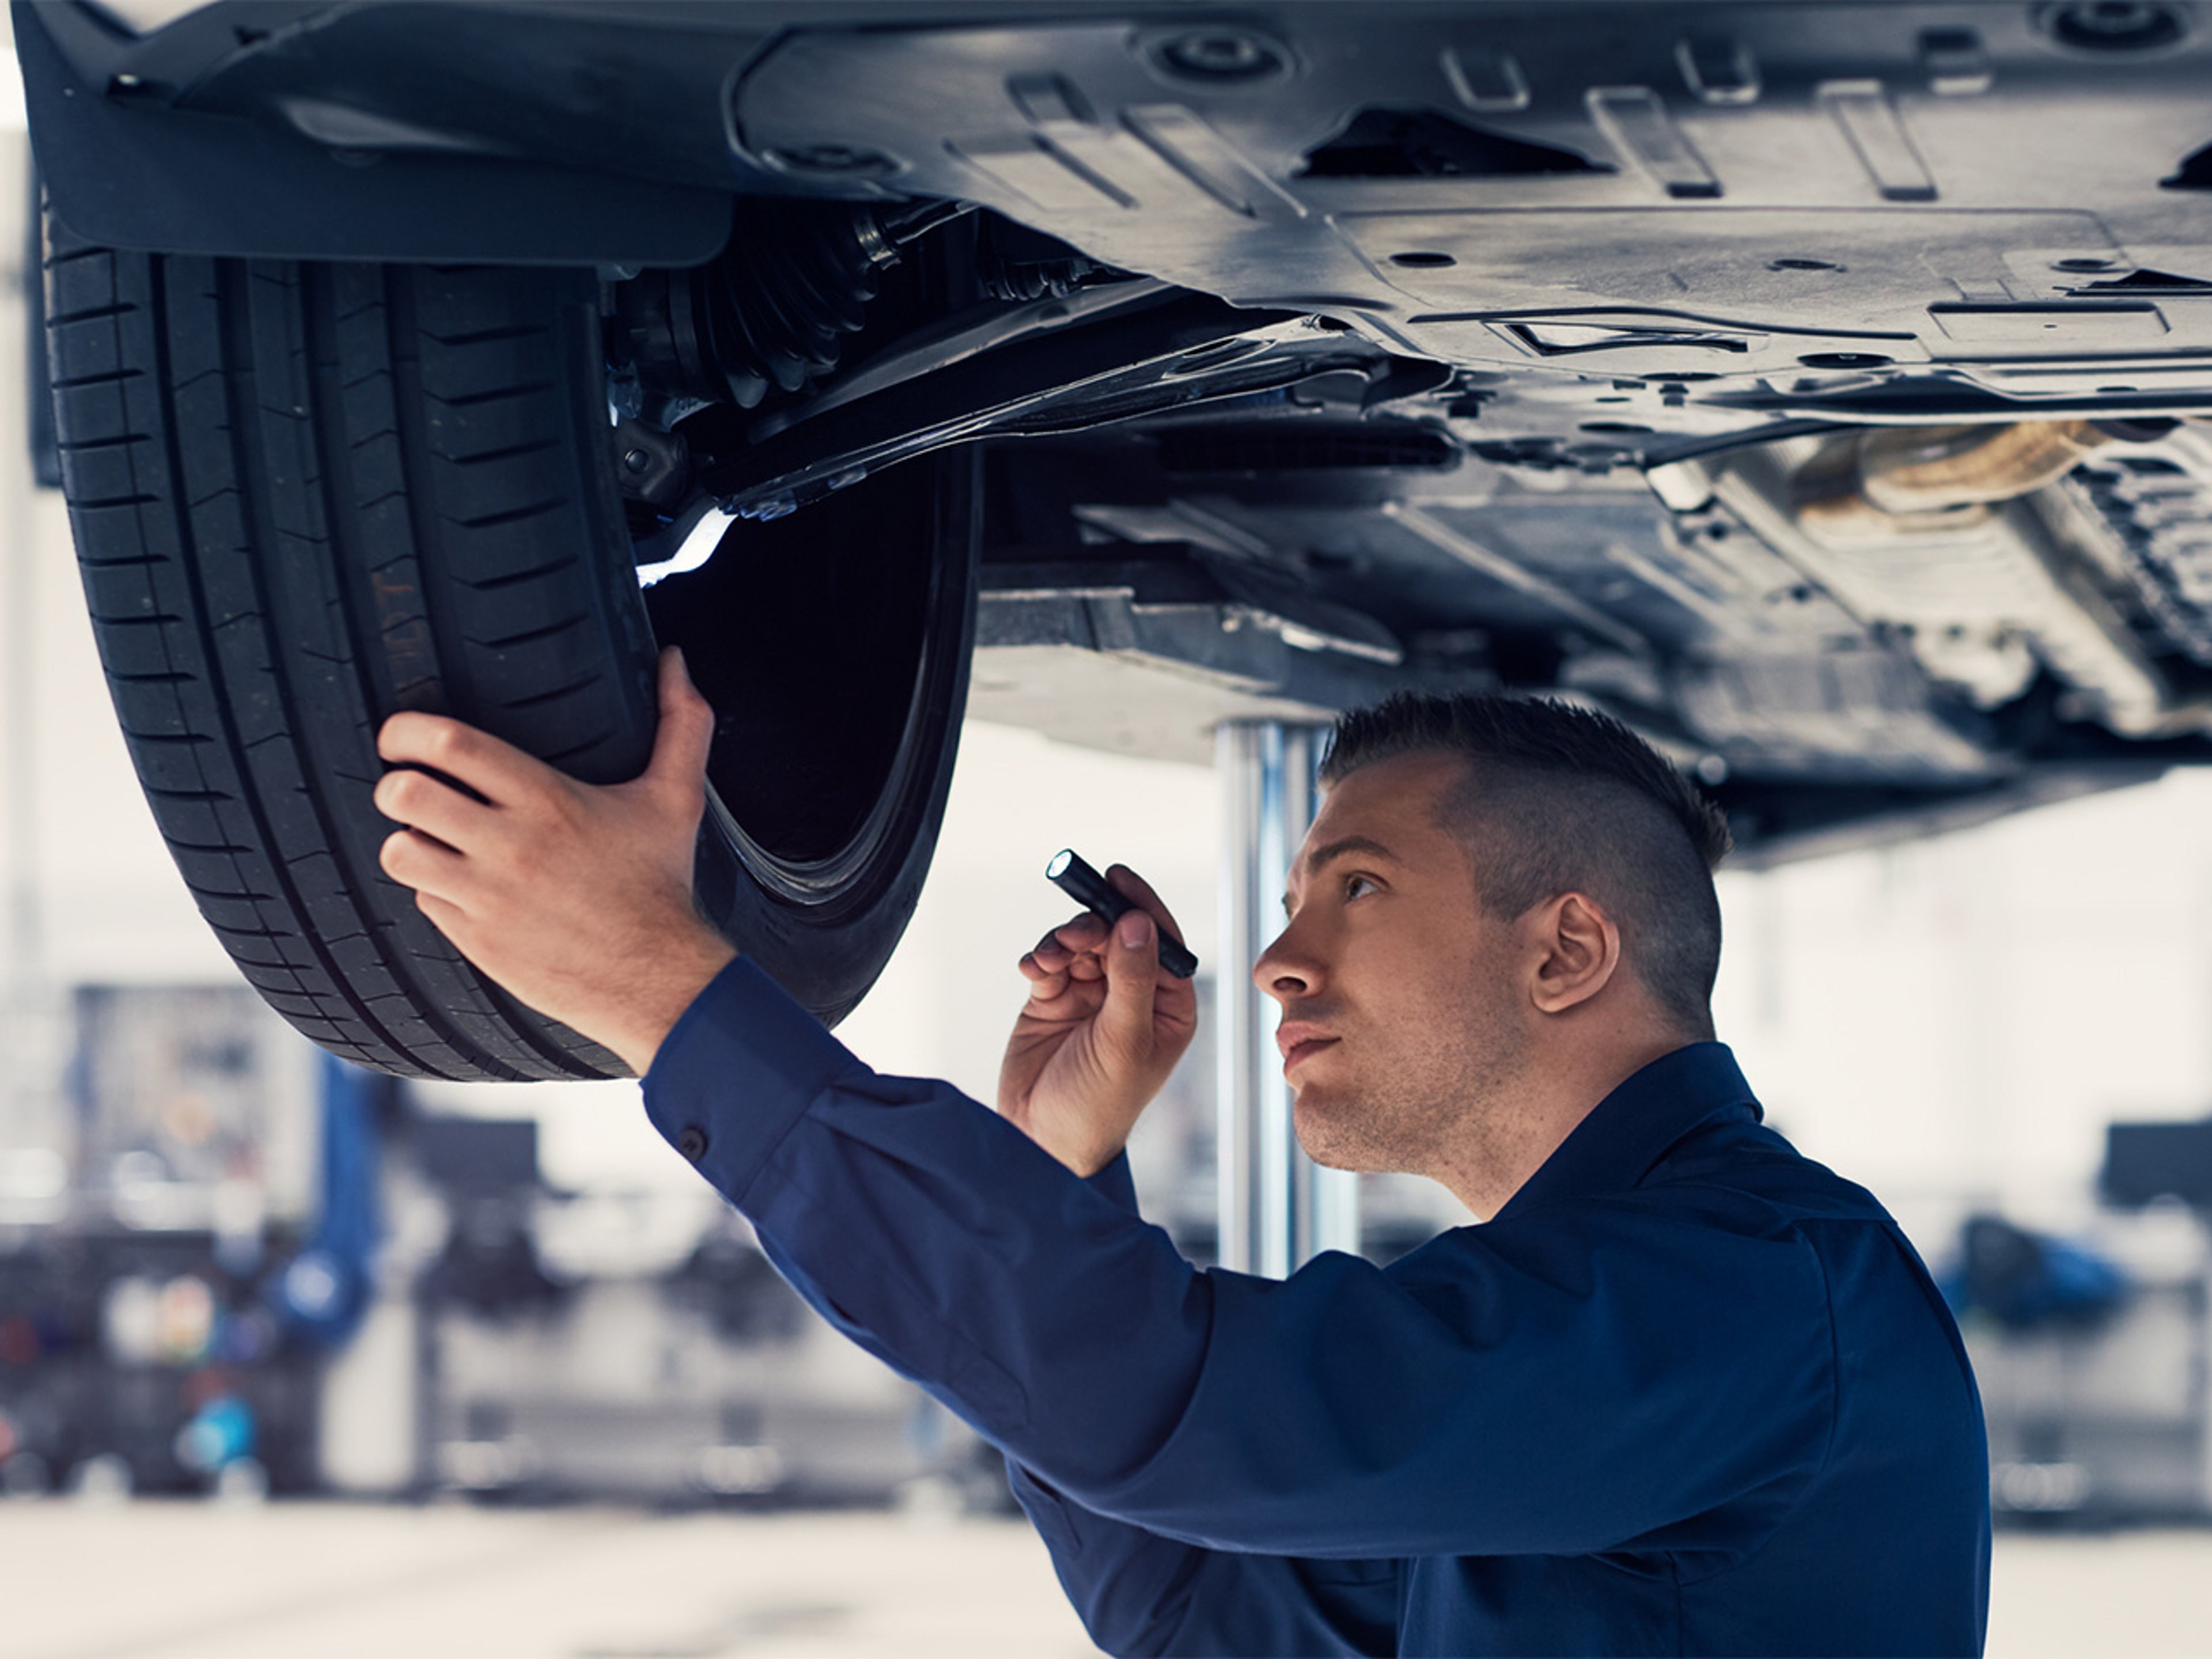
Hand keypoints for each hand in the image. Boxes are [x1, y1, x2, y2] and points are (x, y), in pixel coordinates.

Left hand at [373, 648, 736, 1075]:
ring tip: (432, 836)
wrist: (659, 979)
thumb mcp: (677, 797)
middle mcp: (511, 846)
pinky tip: (467, 886)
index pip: (449, 745)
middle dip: (395, 783)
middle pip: (403, 793)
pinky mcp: (477, 942)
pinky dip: (436, 891)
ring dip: (408, 840)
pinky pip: (424, 902)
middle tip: (410, 785)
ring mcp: (488, 898)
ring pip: (399, 851)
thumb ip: (681, 721)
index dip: (406, 730)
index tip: (401, 735)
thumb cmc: (662, 881)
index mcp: (549, 800)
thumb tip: (677, 661)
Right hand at [997, 867, 1196, 1177]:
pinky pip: (1050, 962)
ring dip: (1063, 941)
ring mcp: (1091, 996)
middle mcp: (1132, 996)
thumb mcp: (1123, 1042)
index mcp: (1168, 1007)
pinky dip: (1041, 958)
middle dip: (1093, 926)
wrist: (1042, 1141)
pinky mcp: (1053, 1000)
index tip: (1117, 879)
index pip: (1161, 942)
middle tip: (1074, 935)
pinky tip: (1033, 969)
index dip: (1141, 906)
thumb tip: (1138, 922)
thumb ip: (1132, 980)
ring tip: (1048, 958)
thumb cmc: (1098, 1105)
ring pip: (1080, 943)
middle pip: (1117, 934)